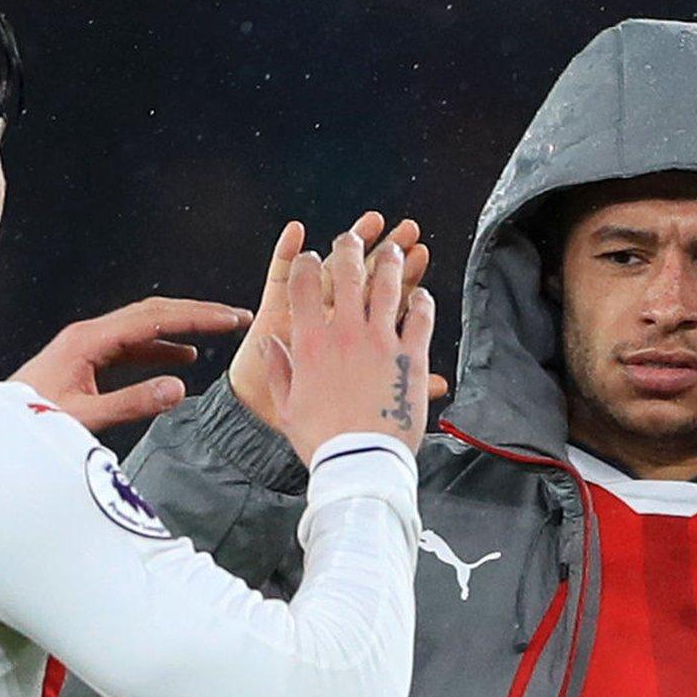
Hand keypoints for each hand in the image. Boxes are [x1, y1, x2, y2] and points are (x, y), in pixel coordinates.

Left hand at [11, 297, 251, 430]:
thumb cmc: (27, 422)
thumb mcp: (83, 417)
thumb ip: (131, 402)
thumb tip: (179, 387)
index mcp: (88, 340)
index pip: (153, 318)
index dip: (196, 316)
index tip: (229, 318)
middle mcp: (88, 335)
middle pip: (152, 312)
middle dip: (196, 313)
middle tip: (236, 317)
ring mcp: (87, 346)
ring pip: (145, 327)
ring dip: (182, 328)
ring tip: (219, 332)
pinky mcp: (87, 360)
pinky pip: (133, 347)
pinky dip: (162, 349)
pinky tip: (183, 359)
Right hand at [228, 212, 442, 432]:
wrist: (360, 459)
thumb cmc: (321, 439)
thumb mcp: (288, 406)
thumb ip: (279, 369)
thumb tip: (273, 344)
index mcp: (311, 341)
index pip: (303, 285)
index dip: (304, 264)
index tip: (309, 256)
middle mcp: (345, 332)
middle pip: (347, 273)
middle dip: (350, 247)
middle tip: (353, 237)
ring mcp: (381, 339)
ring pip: (388, 286)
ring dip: (391, 262)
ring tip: (396, 248)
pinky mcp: (411, 355)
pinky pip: (420, 317)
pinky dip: (422, 301)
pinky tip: (423, 294)